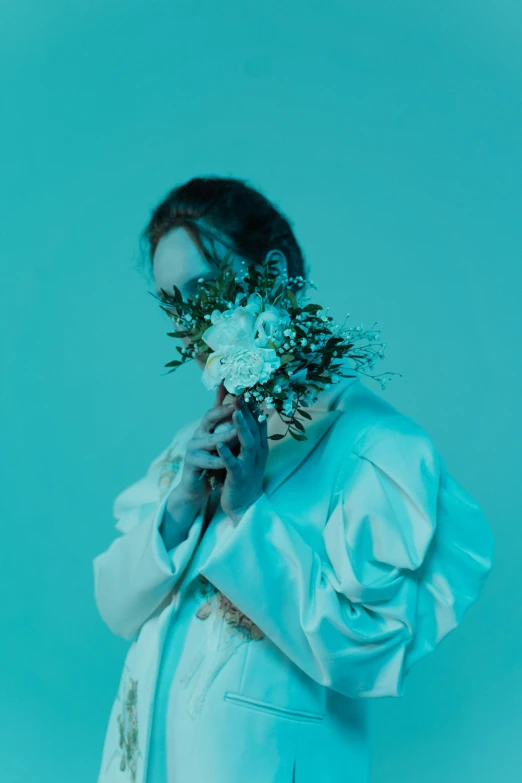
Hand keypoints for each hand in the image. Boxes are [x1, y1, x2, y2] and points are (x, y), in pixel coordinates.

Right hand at [174, 381, 239, 507]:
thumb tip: (246, 407)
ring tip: (238, 433)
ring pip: (210, 440)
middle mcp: (199, 433)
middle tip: (237, 406)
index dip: (225, 396)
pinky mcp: (191, 462)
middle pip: (210, 417)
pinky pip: (206, 460)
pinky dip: (218, 460)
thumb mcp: (225, 442)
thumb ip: (232, 426)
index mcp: (209, 426)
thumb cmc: (215, 462)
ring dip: (224, 437)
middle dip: (224, 411)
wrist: (200, 486)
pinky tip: (227, 460)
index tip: (237, 387)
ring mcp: (193, 447)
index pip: (217, 407)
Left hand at [216, 396, 268, 524]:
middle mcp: (257, 454)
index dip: (254, 405)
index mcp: (259, 446)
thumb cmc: (244, 475)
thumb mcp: (249, 452)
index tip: (249, 387)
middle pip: (255, 428)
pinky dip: (227, 454)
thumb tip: (252, 413)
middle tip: (242, 392)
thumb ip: (250, 433)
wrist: (245, 505)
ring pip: (247, 444)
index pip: (259, 421)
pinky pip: (233, 465)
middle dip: (248, 410)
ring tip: (235, 412)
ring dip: (241, 427)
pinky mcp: (239, 478)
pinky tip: (220, 445)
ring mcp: (249, 466)